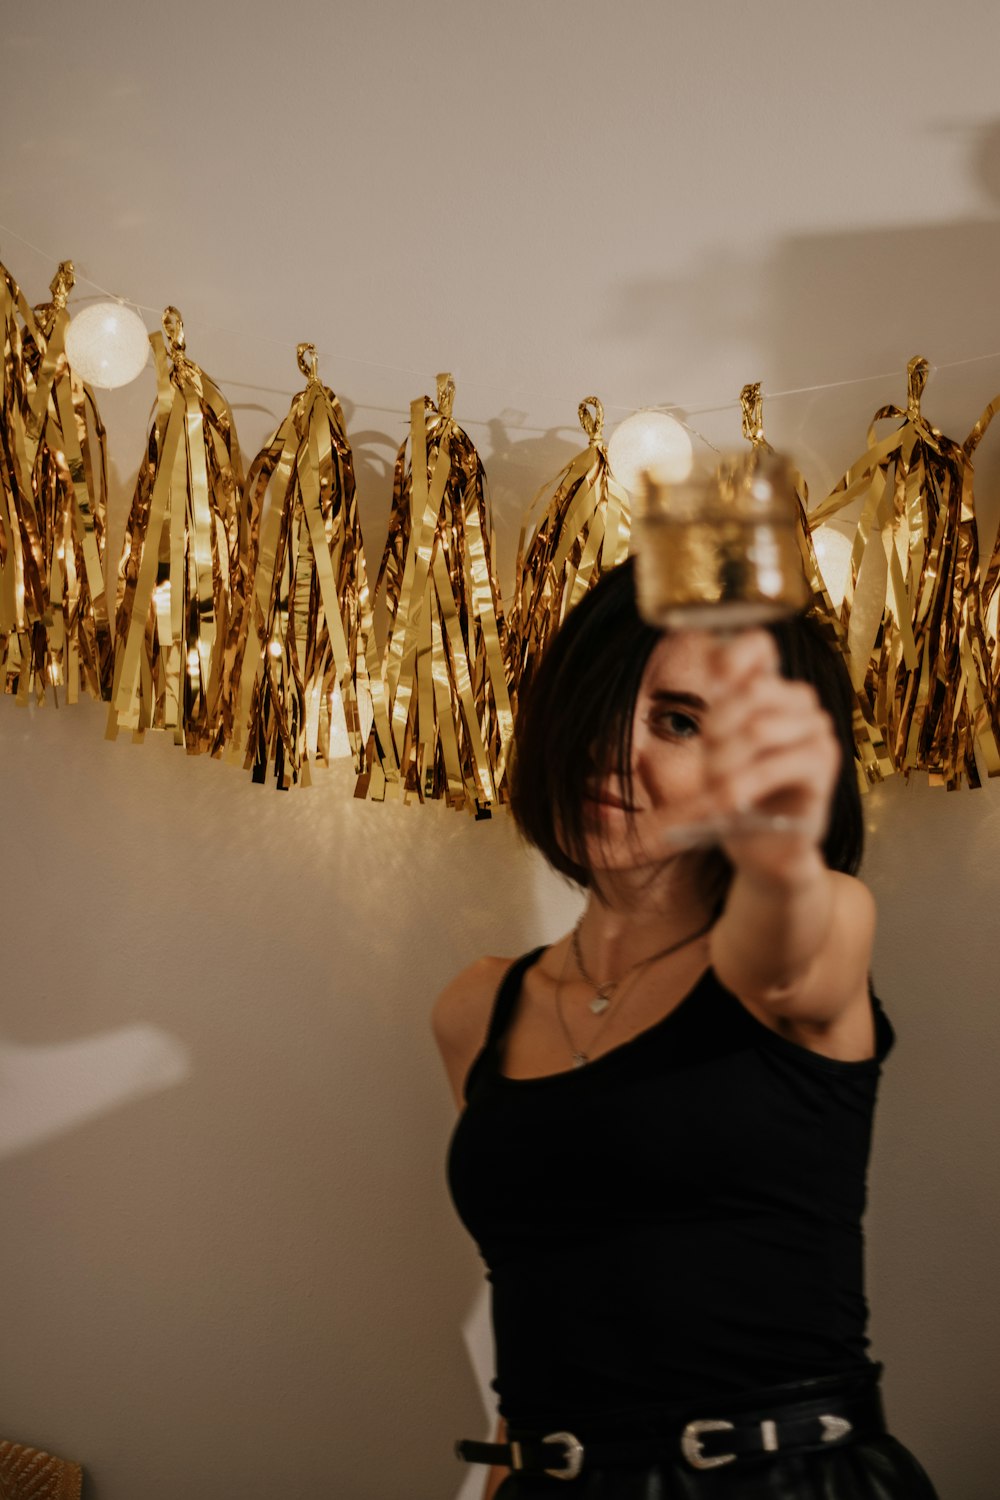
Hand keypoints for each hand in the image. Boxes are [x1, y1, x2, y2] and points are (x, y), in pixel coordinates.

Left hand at [693, 629, 839, 872]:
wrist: (763, 851)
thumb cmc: (739, 797)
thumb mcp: (717, 752)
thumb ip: (721, 714)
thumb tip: (717, 669)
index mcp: (772, 692)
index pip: (760, 646)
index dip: (734, 654)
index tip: (712, 683)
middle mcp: (800, 703)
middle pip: (752, 689)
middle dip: (717, 731)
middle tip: (708, 769)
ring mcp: (817, 730)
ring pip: (758, 729)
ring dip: (727, 765)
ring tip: (719, 795)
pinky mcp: (825, 764)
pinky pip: (779, 763)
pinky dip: (746, 786)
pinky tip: (732, 804)